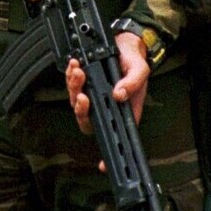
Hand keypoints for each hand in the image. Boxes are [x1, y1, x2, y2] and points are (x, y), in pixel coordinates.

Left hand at [66, 33, 150, 169]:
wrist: (125, 45)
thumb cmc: (134, 63)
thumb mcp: (140, 71)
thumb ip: (132, 83)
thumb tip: (118, 94)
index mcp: (121, 111)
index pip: (112, 134)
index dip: (106, 152)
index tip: (102, 164)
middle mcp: (104, 106)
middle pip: (86, 118)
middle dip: (80, 108)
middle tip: (83, 95)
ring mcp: (92, 95)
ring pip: (76, 100)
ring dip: (74, 87)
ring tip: (78, 72)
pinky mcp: (83, 83)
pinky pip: (72, 84)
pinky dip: (70, 75)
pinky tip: (74, 65)